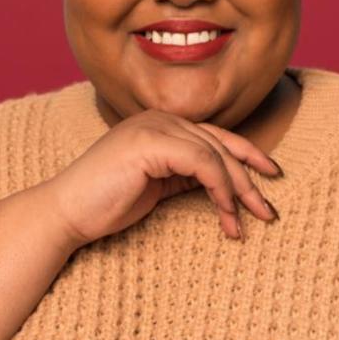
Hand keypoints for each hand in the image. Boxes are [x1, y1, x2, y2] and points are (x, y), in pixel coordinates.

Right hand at [43, 108, 281, 247]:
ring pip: (215, 154)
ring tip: (250, 221)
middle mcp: (159, 118)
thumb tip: (223, 182)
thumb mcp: (157, 185)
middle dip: (249, 178)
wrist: (67, 212)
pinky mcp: (150, 142)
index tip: (271, 176)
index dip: (247, 154)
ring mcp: (154, 127)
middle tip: (268, 211)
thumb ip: (186, 174)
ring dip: (237, 191)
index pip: (214, 135)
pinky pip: (202, 163)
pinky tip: (226, 214)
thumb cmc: (107, 203)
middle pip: (220, 144)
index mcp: (160, 123)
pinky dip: (220, 189)